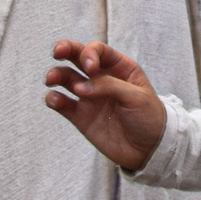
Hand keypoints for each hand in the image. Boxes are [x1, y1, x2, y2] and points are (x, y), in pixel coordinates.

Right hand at [43, 39, 167, 171]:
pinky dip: (54, 99)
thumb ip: (109, 86)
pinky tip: (54, 100)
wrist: (149, 149)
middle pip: (78, 57)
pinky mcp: (80, 116)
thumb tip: (79, 86)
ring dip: (56, 74)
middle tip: (57, 52)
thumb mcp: (137, 97)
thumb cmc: (149, 117)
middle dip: (65, 50)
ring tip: (50, 80)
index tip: (90, 68)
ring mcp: (89, 97)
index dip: (90, 53)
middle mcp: (101, 78)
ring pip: (66, 78)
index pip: (98, 50)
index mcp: (119, 68)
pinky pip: (62, 104)